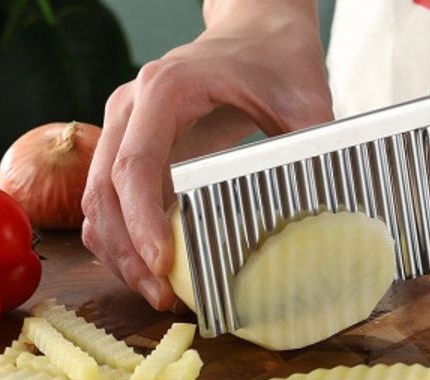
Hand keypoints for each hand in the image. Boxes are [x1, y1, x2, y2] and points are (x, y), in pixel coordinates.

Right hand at [81, 0, 332, 309]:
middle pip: (103, 191)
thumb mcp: (303, 98)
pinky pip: (110, 201)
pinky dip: (123, 239)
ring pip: (97, 202)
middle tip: (161, 297)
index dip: (142, 222)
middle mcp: (131, 109)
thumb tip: (331, 215)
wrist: (254, 31)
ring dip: (119, 253)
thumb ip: (312, 150)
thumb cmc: (274, 58)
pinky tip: (152, 268)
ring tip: (156, 293)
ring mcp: (126, 129)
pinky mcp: (133, 149)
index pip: (136, 164)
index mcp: (166, 91)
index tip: (162, 267)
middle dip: (127, 253)